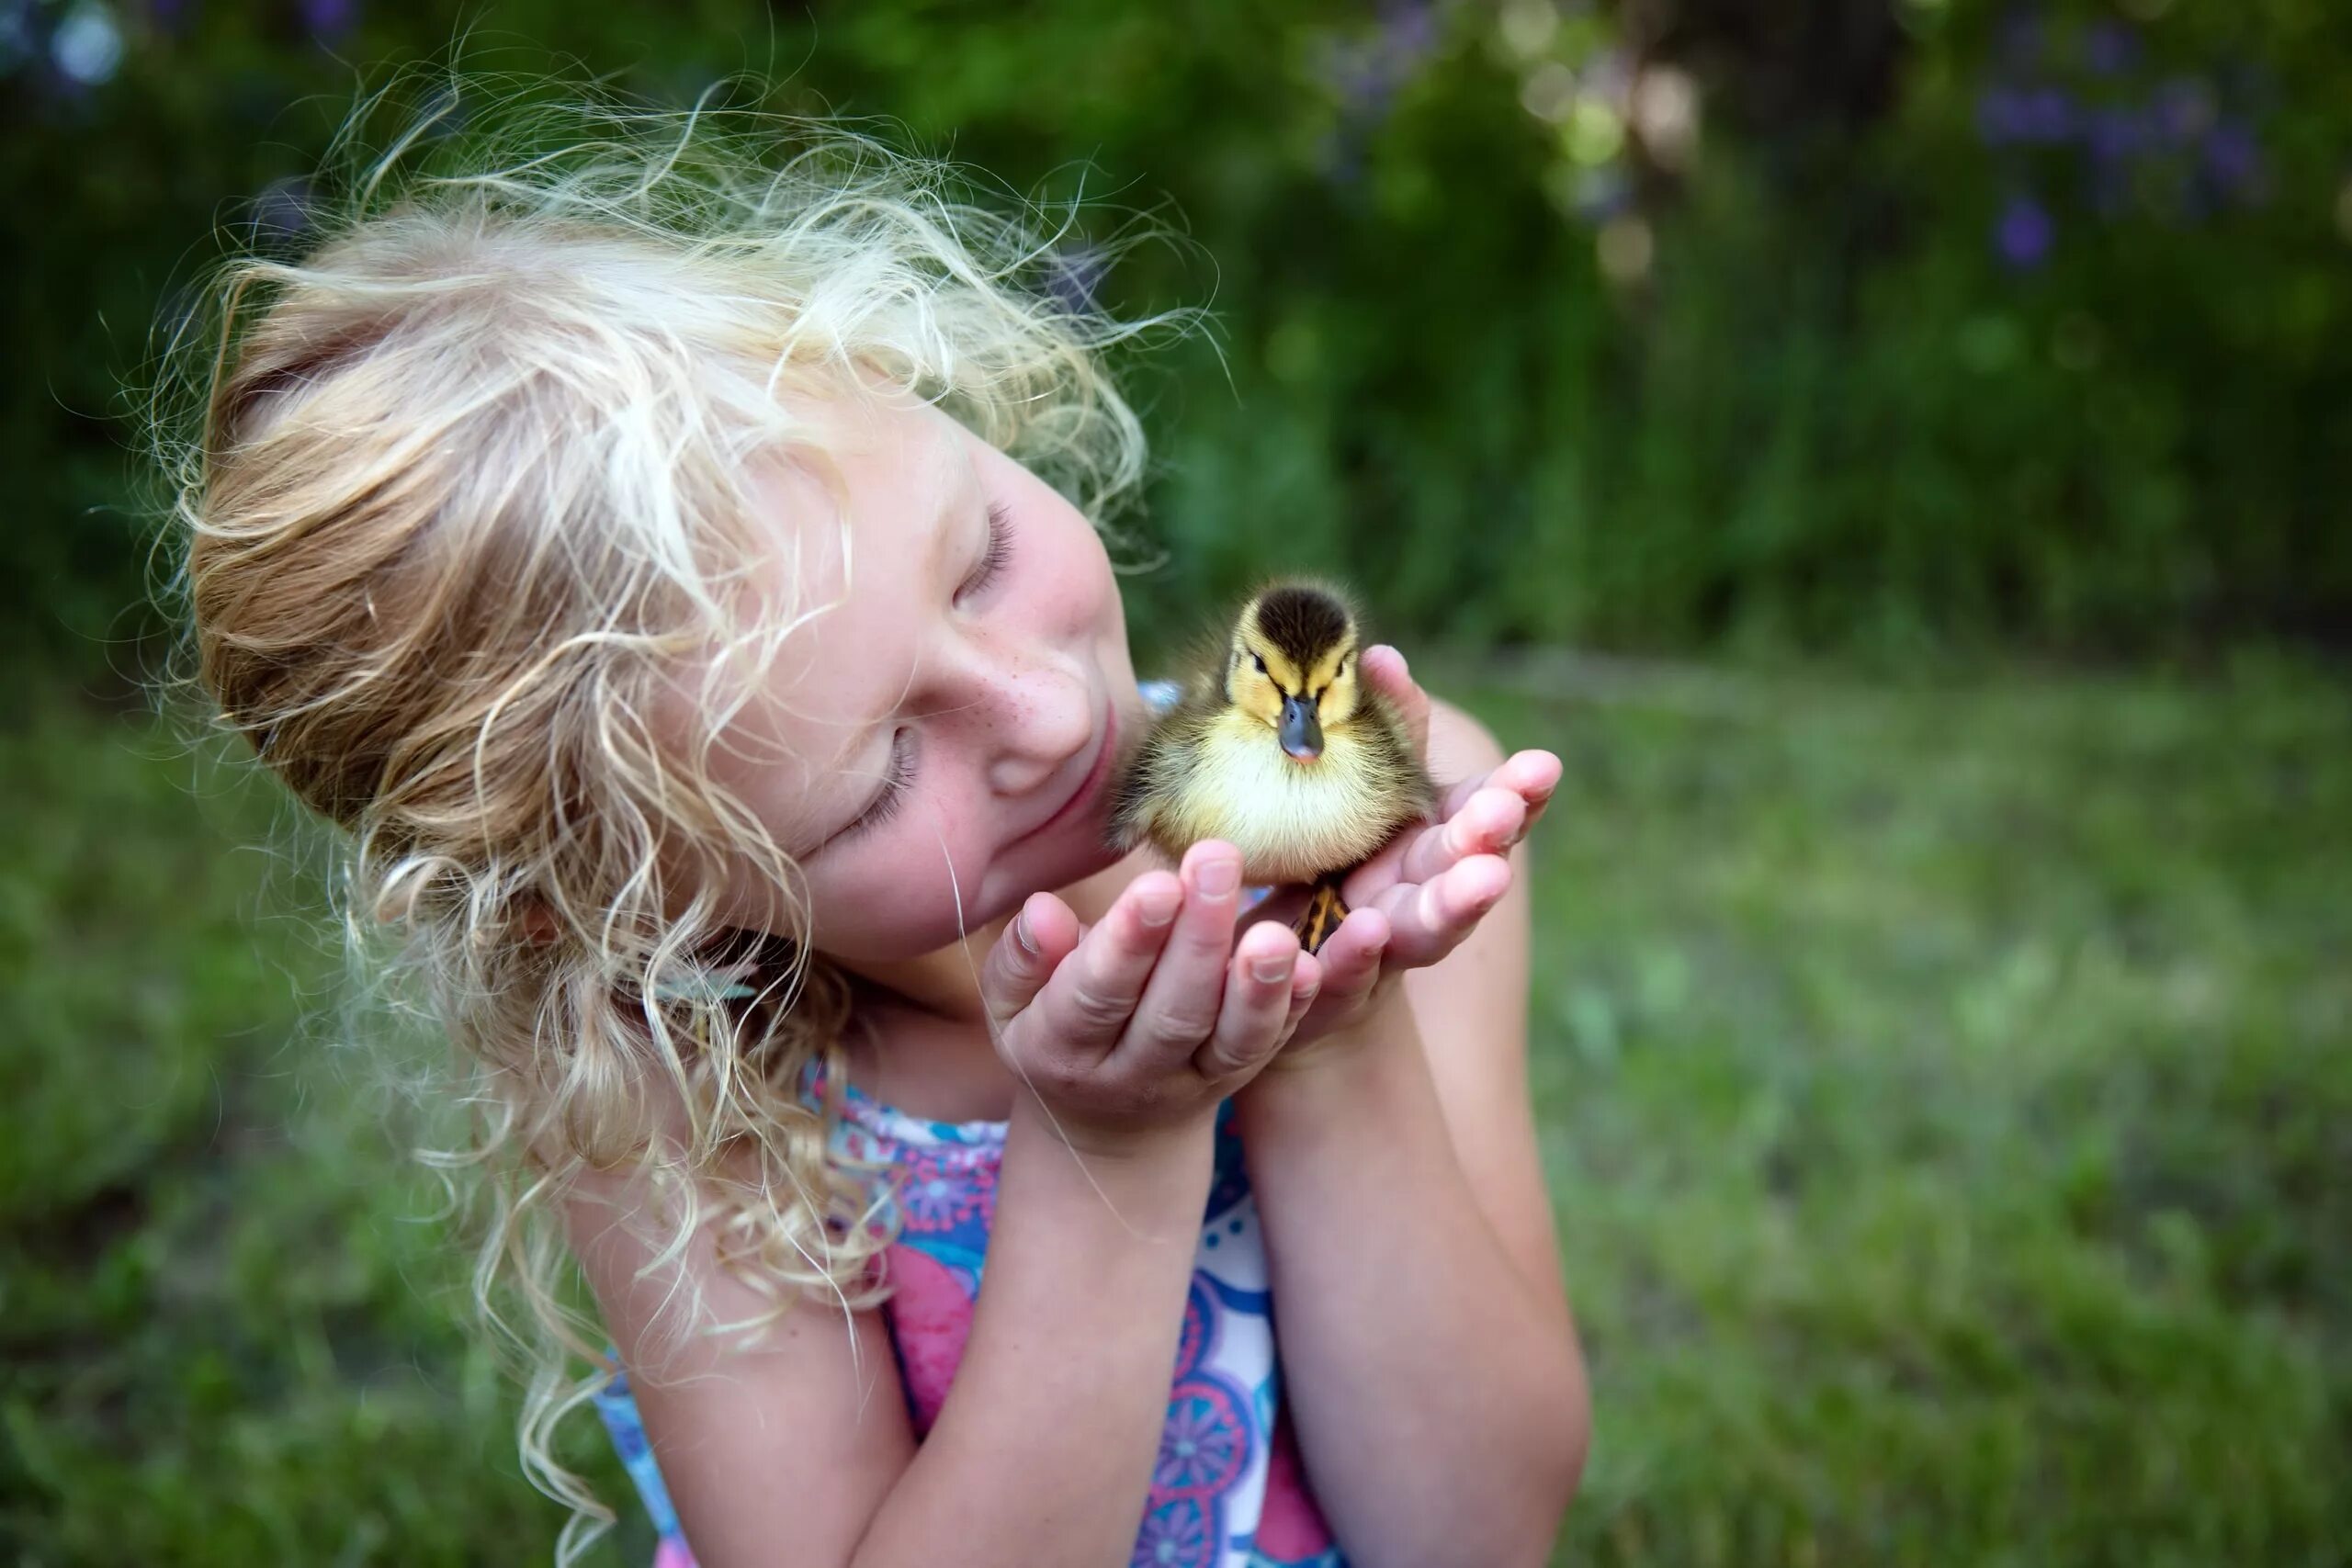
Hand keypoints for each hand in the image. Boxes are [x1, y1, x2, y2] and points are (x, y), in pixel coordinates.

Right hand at [980, 840, 1323, 1152]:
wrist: (1105, 1124)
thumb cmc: (1054, 1029)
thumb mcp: (1012, 1002)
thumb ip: (1023, 959)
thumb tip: (1042, 911)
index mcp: (1062, 1045)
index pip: (1097, 993)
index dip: (1128, 942)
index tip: (1158, 883)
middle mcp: (1129, 1073)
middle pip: (1171, 1011)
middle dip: (1199, 938)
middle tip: (1219, 860)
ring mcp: (1189, 1080)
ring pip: (1229, 1039)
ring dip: (1257, 986)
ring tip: (1277, 932)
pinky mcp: (1234, 1076)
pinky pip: (1266, 1046)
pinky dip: (1290, 1009)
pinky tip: (1311, 966)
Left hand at [1250, 646, 1559, 1056]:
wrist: (1277, 961)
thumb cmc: (1328, 854)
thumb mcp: (1357, 788)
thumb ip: (1382, 731)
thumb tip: (1380, 656)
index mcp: (1433, 843)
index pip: (1486, 815)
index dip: (1516, 796)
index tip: (1543, 766)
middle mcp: (1421, 897)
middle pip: (1465, 870)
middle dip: (1487, 841)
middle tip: (1505, 814)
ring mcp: (1383, 949)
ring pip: (1425, 930)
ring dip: (1455, 904)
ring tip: (1481, 879)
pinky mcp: (1332, 989)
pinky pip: (1344, 977)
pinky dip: (1358, 958)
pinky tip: (1367, 933)